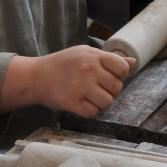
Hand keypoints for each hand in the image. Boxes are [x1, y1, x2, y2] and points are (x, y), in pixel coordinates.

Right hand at [18, 46, 133, 117]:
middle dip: (111, 92)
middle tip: (99, 90)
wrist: (35, 77)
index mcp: (94, 56)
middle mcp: (88, 69)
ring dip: (102, 103)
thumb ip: (108, 59)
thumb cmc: (63, 64)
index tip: (111, 78)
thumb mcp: (85, 53)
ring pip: (107, 102)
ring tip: (92, 98)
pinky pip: (93, 113)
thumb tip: (132, 63)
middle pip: (117, 88)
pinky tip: (82, 104)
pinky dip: (90, 112)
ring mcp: (80, 86)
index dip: (121, 76)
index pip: (122, 68)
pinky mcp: (71, 101)